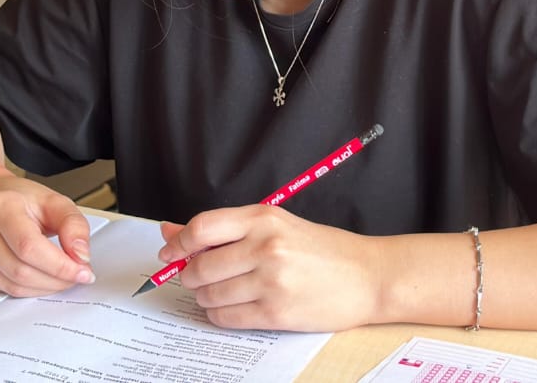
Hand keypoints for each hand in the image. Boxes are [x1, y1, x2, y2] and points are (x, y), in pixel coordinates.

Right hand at [0, 174, 94, 296]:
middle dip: (56, 280)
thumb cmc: (20, 200)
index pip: (29, 247)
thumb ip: (73, 225)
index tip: (83, 271)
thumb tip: (80, 256)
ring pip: (12, 287)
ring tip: (60, 276)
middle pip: (21, 271)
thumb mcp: (54, 201)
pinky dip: (27, 290)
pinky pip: (2, 291)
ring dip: (44, 288)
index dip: (60, 265)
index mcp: (1, 206)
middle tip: (76, 276)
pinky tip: (38, 276)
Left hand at [157, 205, 380, 331]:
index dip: (177, 244)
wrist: (368, 276)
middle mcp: (265, 246)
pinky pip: (227, 318)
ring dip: (206, 297)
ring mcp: (271, 281)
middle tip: (201, 277)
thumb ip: (223, 229)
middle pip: (200, 266)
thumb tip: (170, 230)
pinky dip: (220, 315)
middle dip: (192, 276)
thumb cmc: (321, 249)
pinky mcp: (277, 313)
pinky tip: (234, 307)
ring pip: (209, 295)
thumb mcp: (275, 225)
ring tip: (223, 291)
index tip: (169, 254)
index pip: (201, 228)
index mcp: (263, 218)